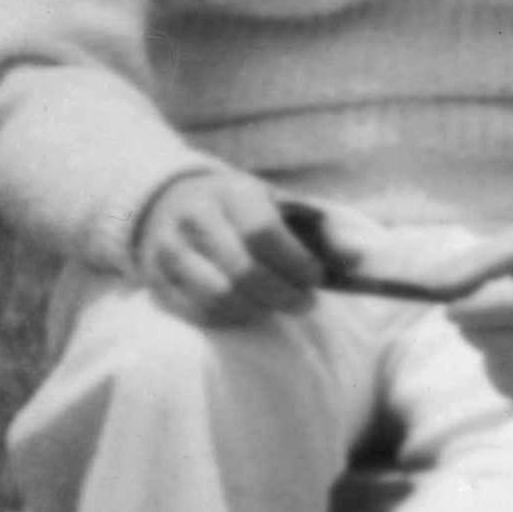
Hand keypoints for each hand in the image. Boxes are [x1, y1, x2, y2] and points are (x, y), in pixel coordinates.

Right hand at [131, 166, 323, 324]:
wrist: (173, 202)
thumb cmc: (242, 208)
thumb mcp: (280, 205)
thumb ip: (320, 231)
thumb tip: (356, 261)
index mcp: (231, 193)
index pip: (263, 234)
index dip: (295, 263)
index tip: (316, 278)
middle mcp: (193, 220)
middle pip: (242, 272)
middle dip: (282, 294)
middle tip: (305, 302)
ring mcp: (168, 251)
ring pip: (218, 297)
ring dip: (257, 309)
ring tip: (276, 304)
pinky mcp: (156, 281)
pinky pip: (196, 313)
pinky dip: (230, 318)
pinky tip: (248, 309)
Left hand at [443, 229, 512, 400]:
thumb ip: (478, 261)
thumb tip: (429, 288)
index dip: (474, 311)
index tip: (449, 308)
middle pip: (508, 345)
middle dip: (474, 332)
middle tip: (468, 317)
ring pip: (509, 372)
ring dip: (489, 352)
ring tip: (503, 330)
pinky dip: (507, 371)